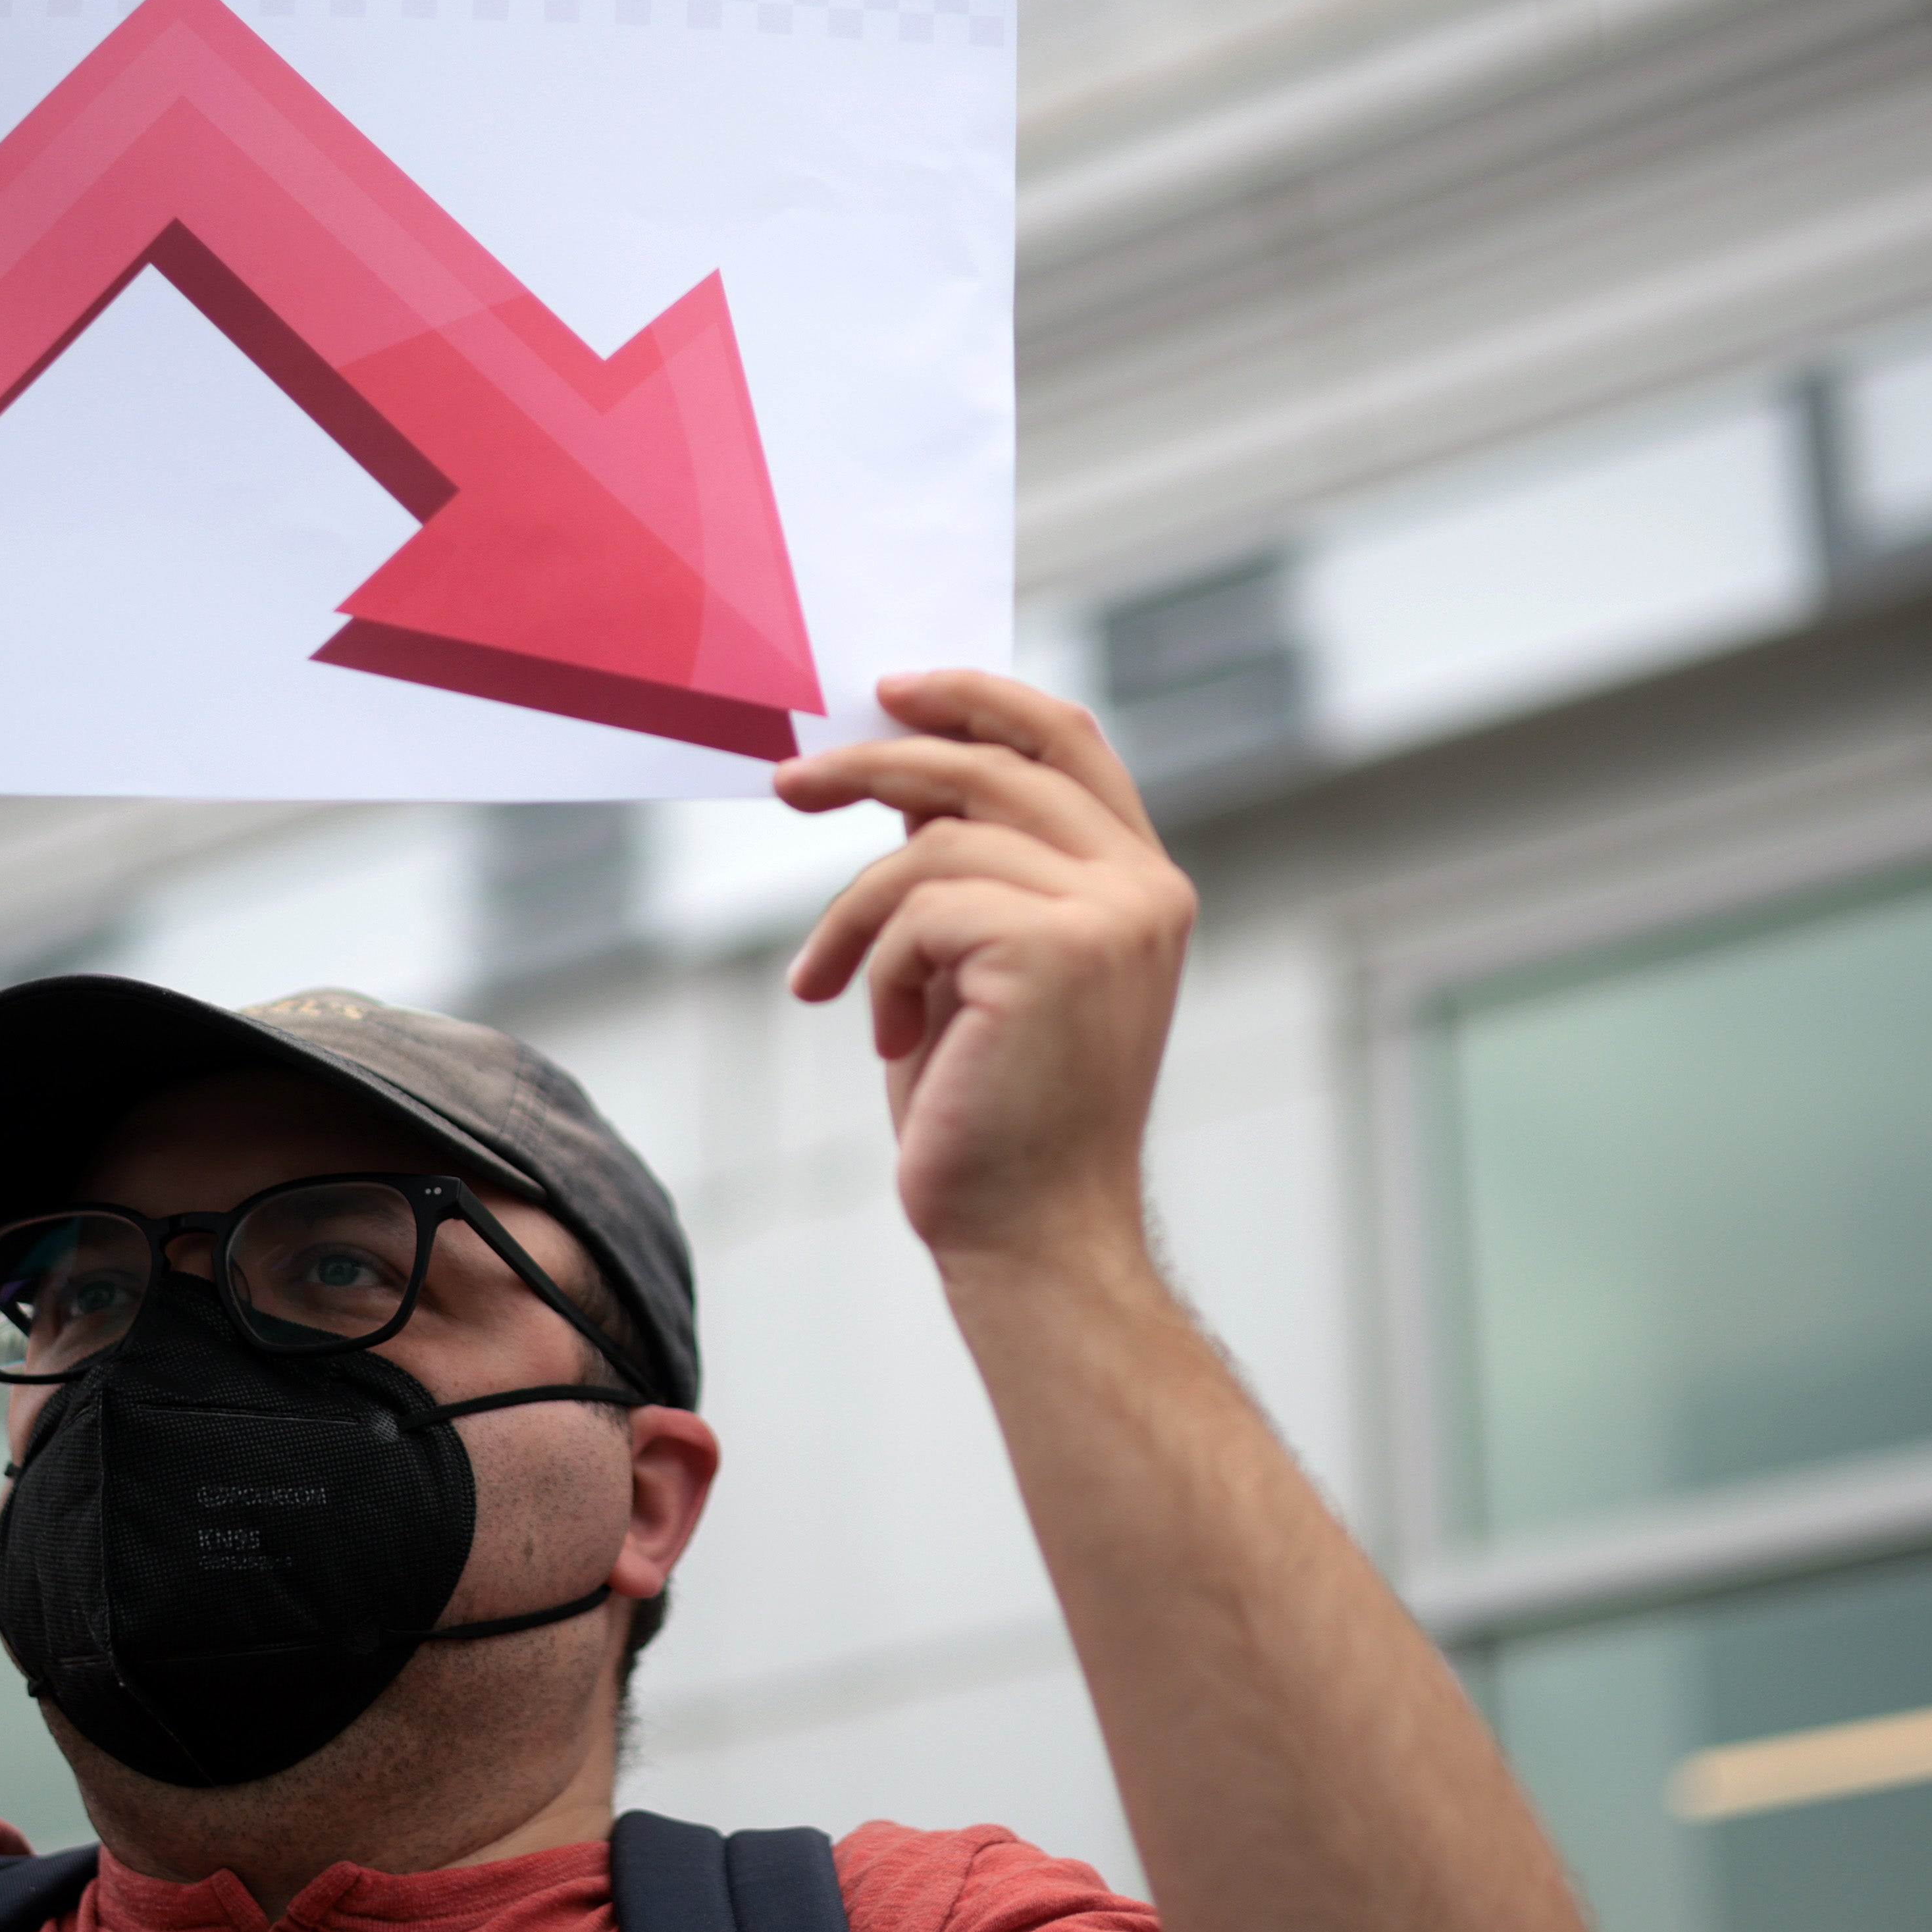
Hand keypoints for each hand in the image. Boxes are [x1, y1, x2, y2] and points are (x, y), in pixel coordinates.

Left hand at [776, 672, 1195, 1269]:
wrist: (1029, 1237)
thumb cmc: (995, 1113)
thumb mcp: (979, 966)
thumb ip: (970, 869)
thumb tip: (902, 779)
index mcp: (1142, 883)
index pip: (1067, 740)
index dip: (978, 698)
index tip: (890, 694)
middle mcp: (1142, 889)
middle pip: (989, 766)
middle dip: (874, 763)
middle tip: (788, 783)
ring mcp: (1109, 917)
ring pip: (933, 844)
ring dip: (854, 917)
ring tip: (828, 983)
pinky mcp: (1054, 952)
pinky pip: (918, 908)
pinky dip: (874, 967)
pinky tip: (885, 1037)